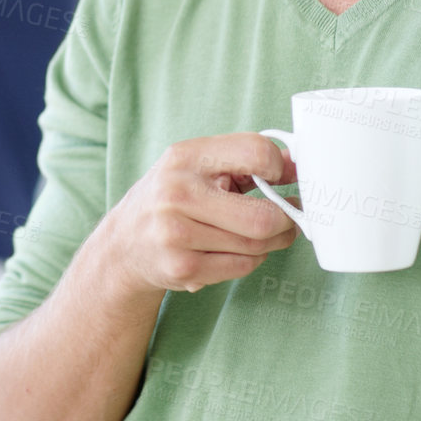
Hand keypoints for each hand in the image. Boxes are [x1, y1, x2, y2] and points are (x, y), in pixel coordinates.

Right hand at [104, 133, 300, 294]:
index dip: (278, 168)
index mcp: (185, 156)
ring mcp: (176, 233)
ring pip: (256, 245)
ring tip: (267, 234)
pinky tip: (237, 250)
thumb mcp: (198, 166)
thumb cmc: (170, 198)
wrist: (124, 244)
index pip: (254, 152)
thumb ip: (246, 160)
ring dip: (273, 242)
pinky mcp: (182, 268)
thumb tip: (297, 164)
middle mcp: (177, 192)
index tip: (279, 178)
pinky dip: (251, 260)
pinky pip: (243, 266)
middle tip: (289, 218)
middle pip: (262, 216)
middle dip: (286, 220)